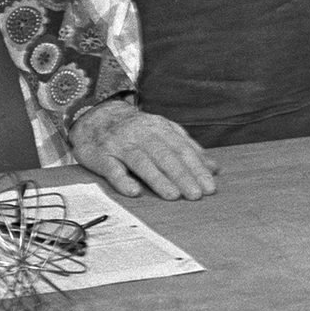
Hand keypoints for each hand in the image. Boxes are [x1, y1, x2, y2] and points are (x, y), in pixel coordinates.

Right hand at [69, 98, 218, 200]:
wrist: (96, 115)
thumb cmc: (136, 129)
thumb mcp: (163, 131)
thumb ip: (187, 148)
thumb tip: (214, 168)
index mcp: (158, 128)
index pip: (180, 148)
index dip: (196, 167)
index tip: (209, 187)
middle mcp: (140, 134)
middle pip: (163, 155)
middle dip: (181, 175)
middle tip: (196, 195)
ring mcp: (120, 144)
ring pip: (140, 161)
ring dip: (157, 178)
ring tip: (173, 195)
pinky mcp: (100, 155)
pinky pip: (111, 168)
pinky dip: (122, 180)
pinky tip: (134, 191)